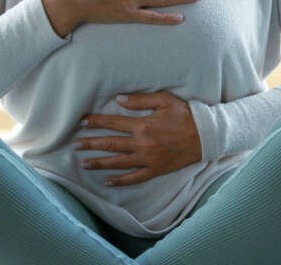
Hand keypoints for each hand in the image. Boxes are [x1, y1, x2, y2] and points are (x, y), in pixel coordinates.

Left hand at [73, 91, 202, 186]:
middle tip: (75, 144)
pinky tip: (107, 180)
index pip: (113, 123)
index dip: (97, 122)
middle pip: (111, 144)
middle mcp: (142, 143)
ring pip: (118, 162)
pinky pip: (134, 177)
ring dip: (100, 162)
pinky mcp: (155, 169)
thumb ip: (140, 100)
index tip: (83, 122)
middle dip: (91, 143)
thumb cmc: (185, 115)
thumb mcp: (164, 100)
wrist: (205, 136)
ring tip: (84, 163)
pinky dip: (120, 180)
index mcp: (143, 125)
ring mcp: (148, 159)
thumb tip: (118, 99)